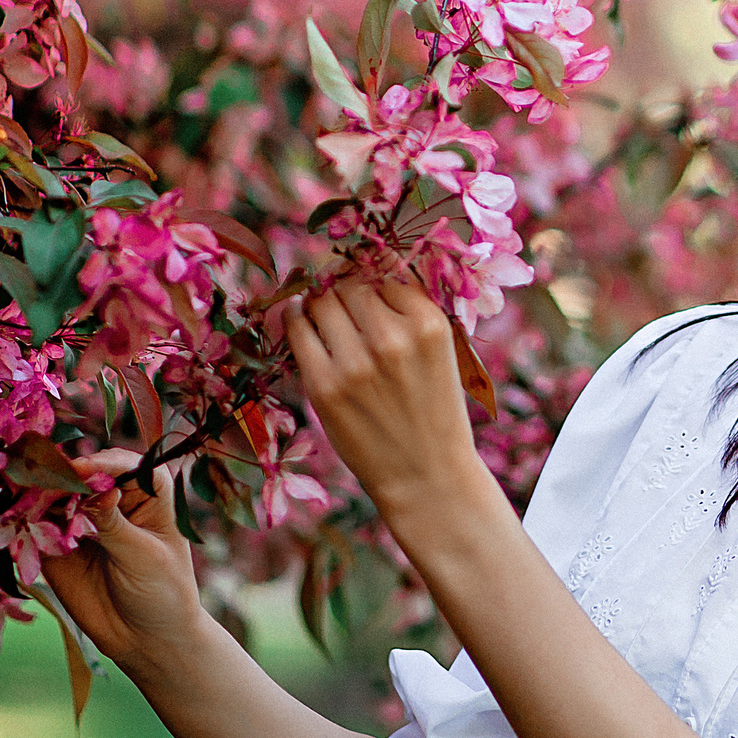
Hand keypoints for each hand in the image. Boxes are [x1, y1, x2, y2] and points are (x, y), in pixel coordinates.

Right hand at [41, 450, 207, 677]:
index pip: (125, 465)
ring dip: (37, 495)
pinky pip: (38, 528)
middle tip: (39, 480)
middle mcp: (114, 499)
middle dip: (62, 476)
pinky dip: (25, 522)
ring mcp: (82, 521)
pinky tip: (15, 521)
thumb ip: (115, 524)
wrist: (145, 638)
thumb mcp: (143, 556)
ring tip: (21, 497)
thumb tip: (98, 488)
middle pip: (84, 476)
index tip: (80, 470)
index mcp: (148, 493)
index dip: (102, 463)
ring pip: (56, 497)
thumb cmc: (162, 591)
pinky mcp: (58, 547)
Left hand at [287, 276, 483, 515]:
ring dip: (318, 297)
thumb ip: (411, 310)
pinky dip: (295, 316)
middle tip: (338, 289)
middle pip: (351, 282)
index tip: (363, 274)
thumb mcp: (442, 351)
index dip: (372, 269)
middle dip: (343, 283)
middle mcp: (392, 338)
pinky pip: (298, 330)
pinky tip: (299, 316)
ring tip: (321, 305)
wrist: (426, 473)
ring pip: (322, 300)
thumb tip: (365, 263)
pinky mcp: (324, 386)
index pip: (387, 269)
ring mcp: (355, 363)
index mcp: (428, 324)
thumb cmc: (434, 407)